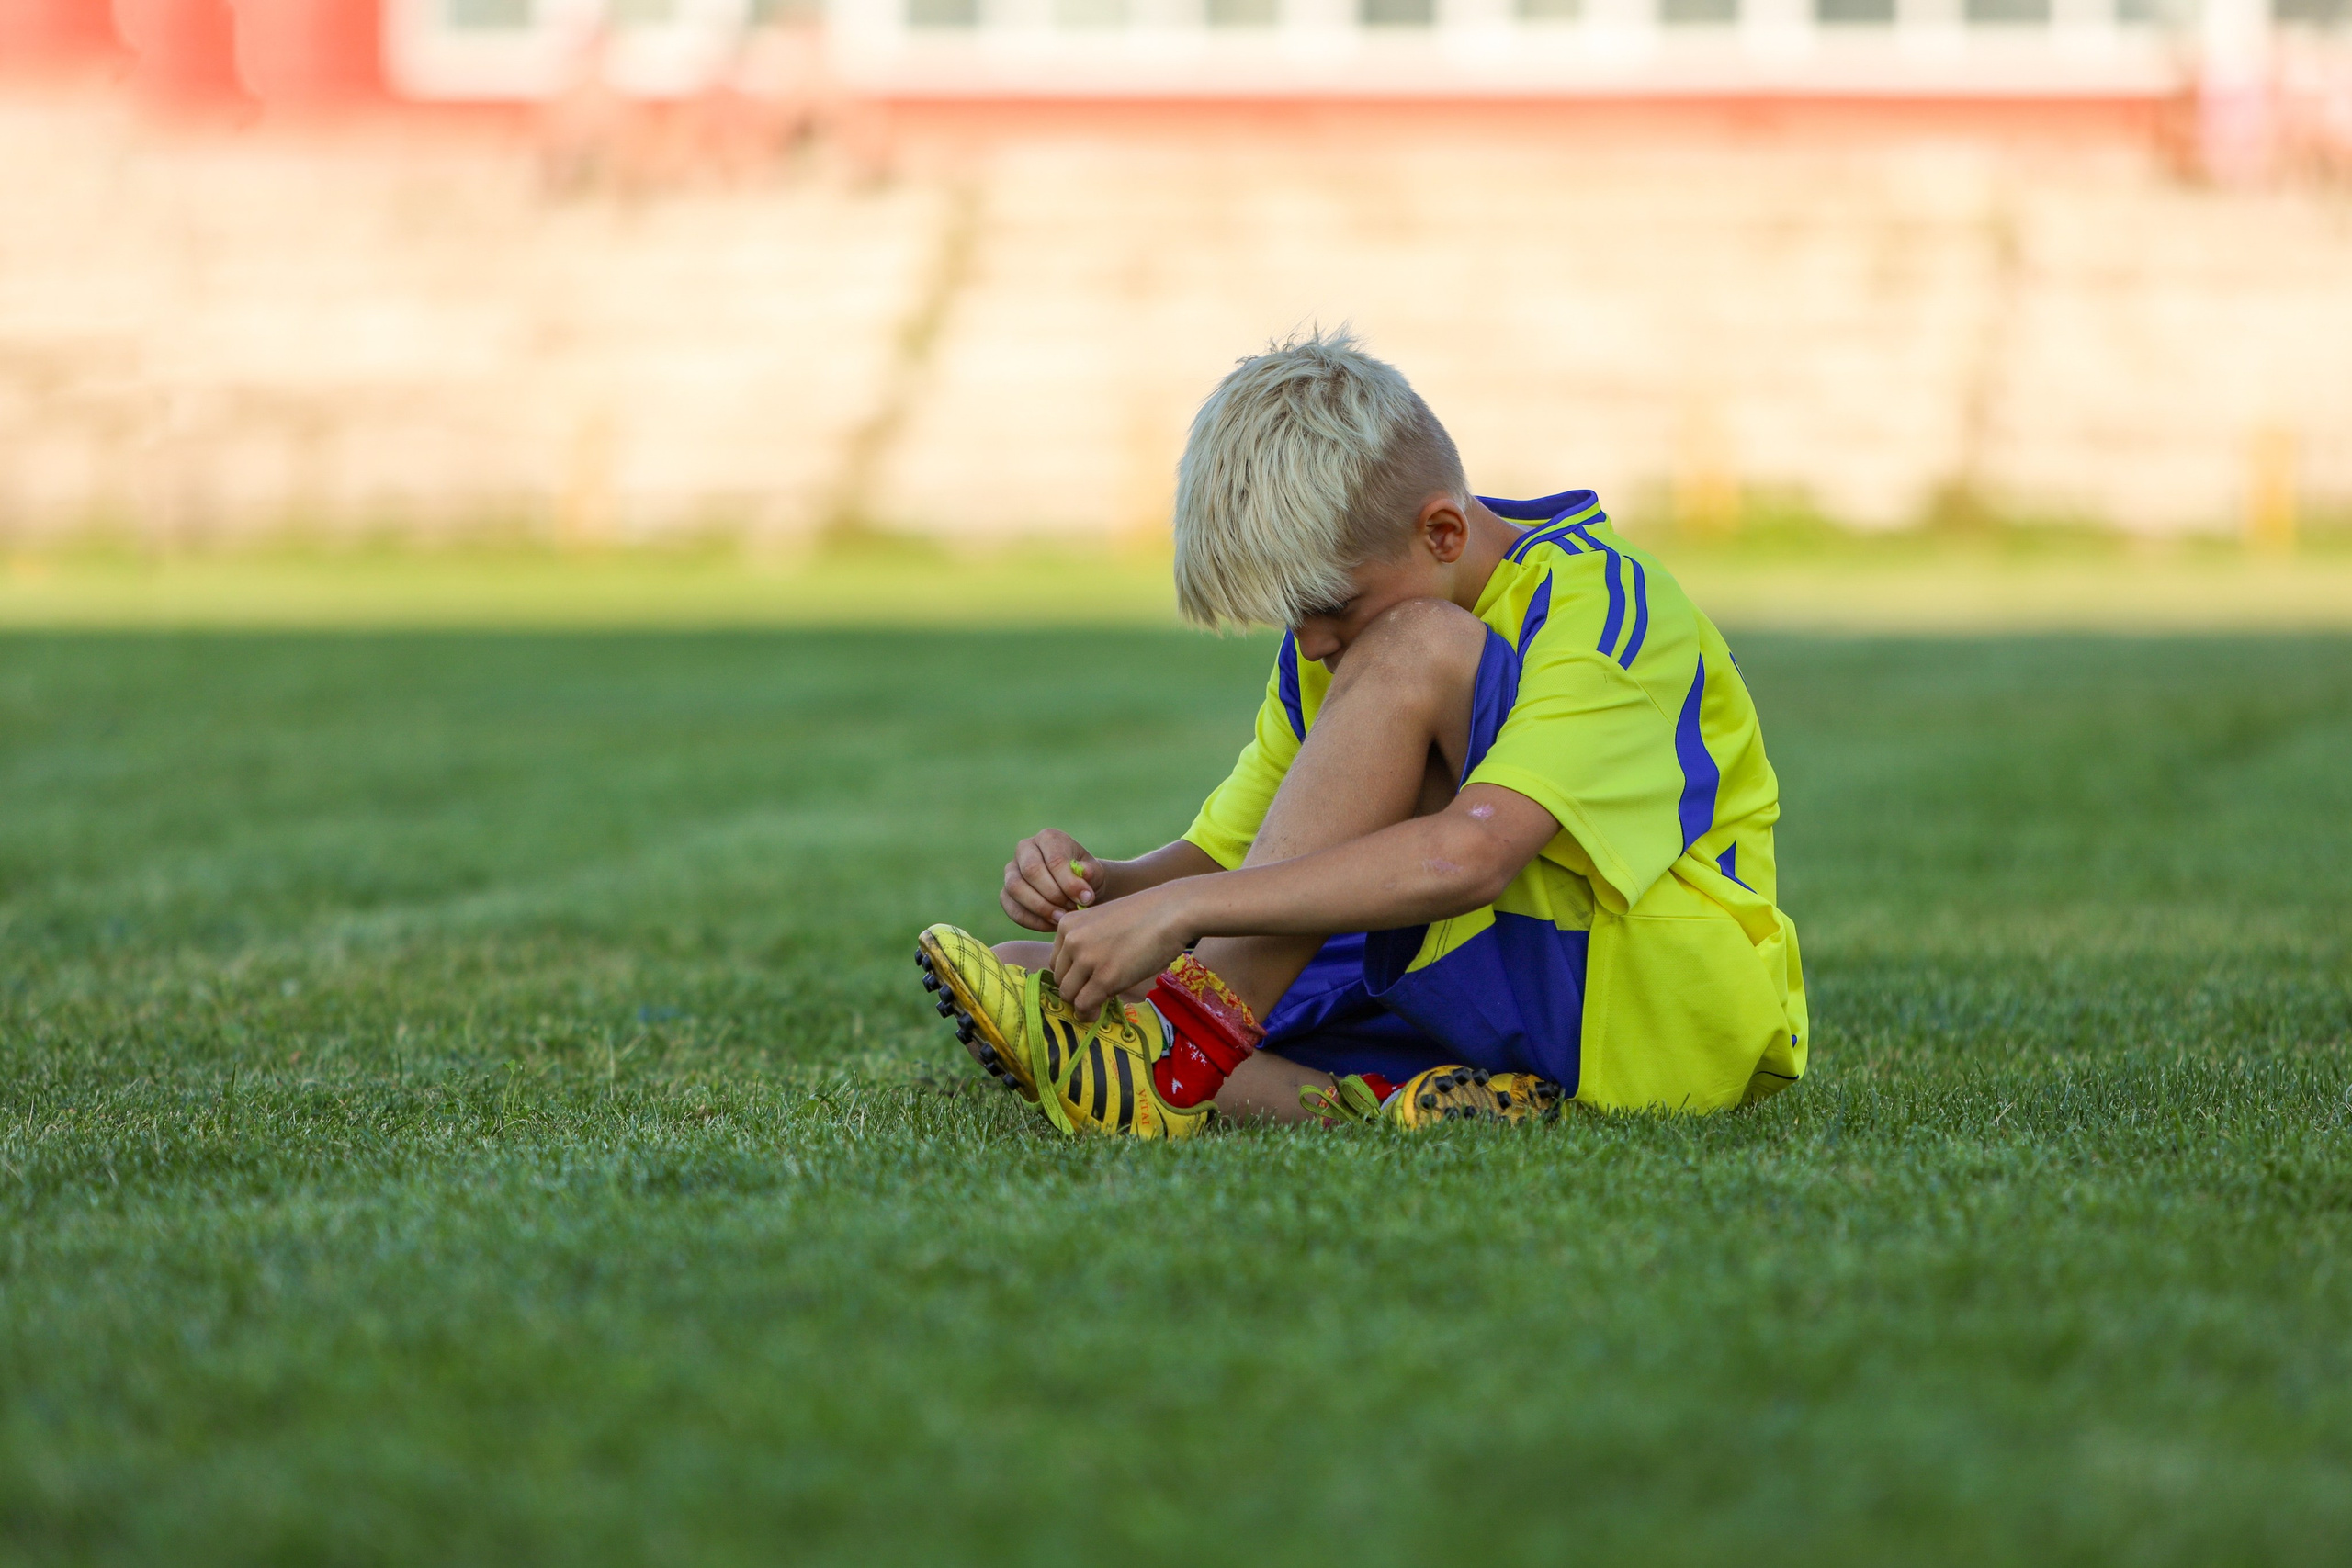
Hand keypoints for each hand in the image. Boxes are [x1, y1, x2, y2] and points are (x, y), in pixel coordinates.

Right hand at [1001, 828, 1107, 932]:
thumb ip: (1091, 872)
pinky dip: (1032, 921)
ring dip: (1040, 908)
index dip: (1069, 882)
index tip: (1085, 899)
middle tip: (1071, 909)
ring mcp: (1011, 870)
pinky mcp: (1006, 893)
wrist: (1076, 889)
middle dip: (1053, 894)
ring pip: (1015, 888)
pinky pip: (1011, 908)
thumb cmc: (1085, 878)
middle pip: (1031, 871)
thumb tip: (1084, 873)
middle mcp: (1025, 849)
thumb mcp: (1094, 873)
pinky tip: (1051, 925)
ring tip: (1061, 918)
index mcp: (1048, 838)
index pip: (1054, 859)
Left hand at [1051, 886, 1191, 1017]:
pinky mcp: (1104, 978)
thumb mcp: (1104, 922)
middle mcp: (1072, 940)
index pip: (1056, 962)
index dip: (1071, 975)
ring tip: (1098, 1003)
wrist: (1173, 912)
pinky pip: (1084, 1005)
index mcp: (1067, 924)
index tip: (1086, 981)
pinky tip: (1098, 1013)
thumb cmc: (1147, 915)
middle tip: (1094, 994)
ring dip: (1082, 1003)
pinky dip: (1089, 1014)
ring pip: (1069, 995)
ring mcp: (1087, 959)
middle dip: (1076, 990)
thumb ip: (1088, 942)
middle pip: (1060, 979)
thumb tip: (1083, 975)